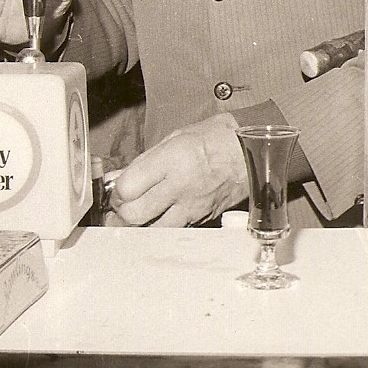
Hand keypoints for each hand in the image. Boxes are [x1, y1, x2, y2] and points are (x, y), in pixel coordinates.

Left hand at [107, 113, 249, 226]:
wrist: (251, 152)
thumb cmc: (217, 139)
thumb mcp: (176, 137)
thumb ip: (146, 160)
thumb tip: (121, 176)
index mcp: (171, 160)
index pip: (128, 188)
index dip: (117, 192)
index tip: (118, 189)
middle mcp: (180, 186)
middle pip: (135, 215)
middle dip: (122, 212)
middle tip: (123, 204)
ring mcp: (191, 206)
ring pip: (152, 230)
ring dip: (140, 225)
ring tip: (138, 214)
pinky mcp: (201, 218)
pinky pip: (173, 230)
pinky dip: (161, 227)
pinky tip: (159, 217)